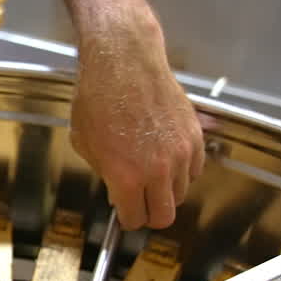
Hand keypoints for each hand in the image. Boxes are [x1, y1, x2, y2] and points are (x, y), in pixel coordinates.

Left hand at [70, 14, 204, 229]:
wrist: (124, 61)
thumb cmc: (98, 96)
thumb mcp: (85, 143)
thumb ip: (105, 173)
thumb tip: (117, 188)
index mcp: (126, 177)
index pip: (135, 219)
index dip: (128, 218)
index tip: (125, 212)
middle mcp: (158, 170)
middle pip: (166, 215)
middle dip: (151, 213)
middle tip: (141, 203)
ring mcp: (181, 154)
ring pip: (183, 193)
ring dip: (167, 190)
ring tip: (152, 173)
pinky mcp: (196, 137)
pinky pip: (196, 169)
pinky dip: (184, 170)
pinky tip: (167, 157)